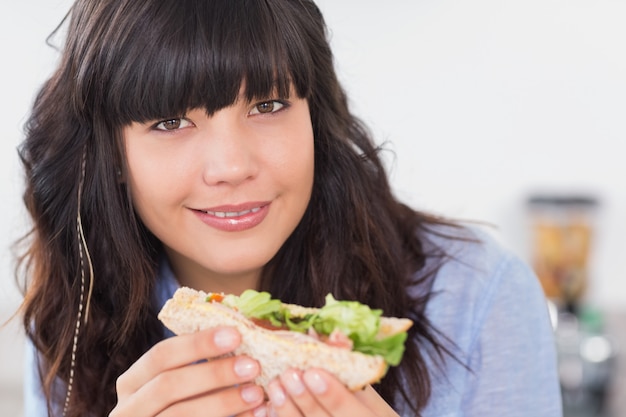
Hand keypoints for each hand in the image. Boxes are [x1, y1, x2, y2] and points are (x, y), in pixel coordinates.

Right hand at [109, 327, 265, 416]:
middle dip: (213, 374)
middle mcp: (128, 410)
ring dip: (223, 402)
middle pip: (168, 385)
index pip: (161, 355)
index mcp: (132, 383)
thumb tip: (239, 335)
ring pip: (180, 415)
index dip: (198, 343)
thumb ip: (200, 364)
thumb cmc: (181, 406)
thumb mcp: (179, 383)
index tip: (236, 334)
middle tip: (252, 365)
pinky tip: (252, 414)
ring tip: (256, 393)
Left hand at [265, 368, 398, 416]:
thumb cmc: (367, 410)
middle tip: (288, 375)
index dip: (333, 395)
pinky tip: (268, 408)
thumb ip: (348, 368)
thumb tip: (329, 336)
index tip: (313, 372)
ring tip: (275, 387)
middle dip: (305, 400)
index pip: (352, 413)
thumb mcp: (366, 390)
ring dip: (287, 411)